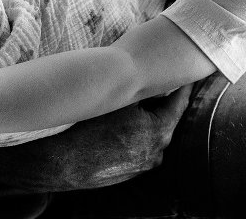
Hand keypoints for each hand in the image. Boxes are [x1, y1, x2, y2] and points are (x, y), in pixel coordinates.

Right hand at [0, 84, 192, 190]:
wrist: (60, 162)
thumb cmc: (87, 127)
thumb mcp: (118, 101)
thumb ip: (141, 91)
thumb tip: (154, 78)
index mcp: (159, 131)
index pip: (179, 102)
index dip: (181, 85)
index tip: (184, 72)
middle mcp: (157, 151)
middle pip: (166, 118)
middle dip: (162, 101)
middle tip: (158, 81)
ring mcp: (143, 164)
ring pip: (152, 133)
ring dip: (147, 118)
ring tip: (135, 102)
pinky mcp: (129, 172)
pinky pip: (139, 146)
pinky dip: (135, 134)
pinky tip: (121, 125)